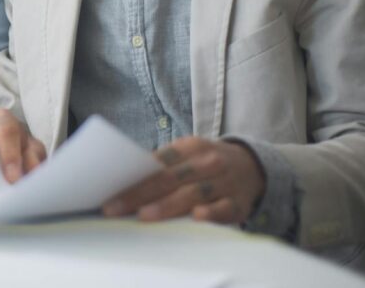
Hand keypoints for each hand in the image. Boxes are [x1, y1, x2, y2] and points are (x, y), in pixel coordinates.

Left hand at [103, 137, 264, 223]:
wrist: (253, 166)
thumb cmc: (207, 164)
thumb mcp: (188, 155)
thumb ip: (163, 164)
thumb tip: (125, 179)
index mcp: (191, 147)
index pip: (157, 162)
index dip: (133, 177)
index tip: (110, 191)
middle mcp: (207, 162)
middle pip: (169, 179)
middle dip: (139, 194)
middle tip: (115, 208)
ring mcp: (224, 182)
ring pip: (193, 193)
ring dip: (167, 205)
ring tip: (144, 215)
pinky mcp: (238, 203)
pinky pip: (224, 208)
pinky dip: (212, 213)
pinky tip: (197, 217)